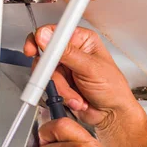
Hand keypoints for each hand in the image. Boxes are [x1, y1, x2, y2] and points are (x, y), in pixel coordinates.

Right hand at [23, 26, 146, 146]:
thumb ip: (67, 52)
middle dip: (53, 73)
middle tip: (61, 81)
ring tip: (77, 95)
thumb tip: (47, 37)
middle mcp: (72, 53)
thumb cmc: (112, 89)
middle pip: (45, 55)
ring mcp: (65, 69)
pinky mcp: (60, 84)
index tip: (34, 50)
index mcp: (82, 40)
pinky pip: (49, 87)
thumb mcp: (90, 68)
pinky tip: (76, 99)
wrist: (111, 114)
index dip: (41, 40)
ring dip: (62, 89)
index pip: (55, 32)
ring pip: (46, 74)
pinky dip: (62, 96)